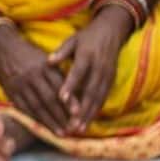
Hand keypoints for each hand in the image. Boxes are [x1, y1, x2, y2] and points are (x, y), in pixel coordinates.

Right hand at [0, 24, 71, 135]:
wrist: (2, 46)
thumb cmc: (29, 54)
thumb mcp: (45, 59)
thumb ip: (57, 74)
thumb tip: (74, 93)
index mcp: (44, 67)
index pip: (59, 87)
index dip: (69, 102)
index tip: (79, 114)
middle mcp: (32, 76)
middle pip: (49, 99)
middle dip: (61, 116)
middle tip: (72, 129)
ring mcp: (19, 84)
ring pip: (36, 106)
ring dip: (49, 121)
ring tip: (60, 133)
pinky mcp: (10, 90)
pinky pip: (23, 107)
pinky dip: (34, 118)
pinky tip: (43, 126)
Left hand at [49, 7, 132, 133]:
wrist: (111, 32)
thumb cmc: (86, 37)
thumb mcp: (72, 40)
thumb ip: (61, 52)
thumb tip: (47, 61)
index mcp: (87, 56)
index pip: (78, 73)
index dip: (70, 86)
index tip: (61, 98)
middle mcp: (99, 68)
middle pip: (90, 91)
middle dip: (81, 110)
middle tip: (72, 125)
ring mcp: (107, 75)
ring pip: (99, 98)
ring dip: (90, 114)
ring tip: (80, 129)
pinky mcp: (111, 80)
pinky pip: (104, 98)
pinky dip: (97, 110)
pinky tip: (89, 121)